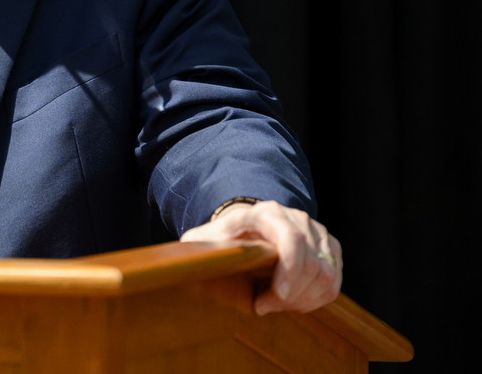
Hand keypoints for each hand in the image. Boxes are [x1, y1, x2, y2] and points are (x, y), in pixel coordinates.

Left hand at [181, 199, 341, 313]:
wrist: (249, 228)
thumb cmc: (226, 236)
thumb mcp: (207, 238)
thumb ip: (198, 246)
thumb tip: (186, 261)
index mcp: (268, 213)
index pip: (291, 239)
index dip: (290, 269)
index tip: (278, 296)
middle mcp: (298, 218)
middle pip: (310, 264)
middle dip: (290, 295)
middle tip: (265, 306)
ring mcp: (318, 233)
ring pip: (325, 275)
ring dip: (303, 299)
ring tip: (277, 305)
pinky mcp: (330, 249)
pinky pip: (334, 282)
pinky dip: (316, 299)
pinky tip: (295, 304)